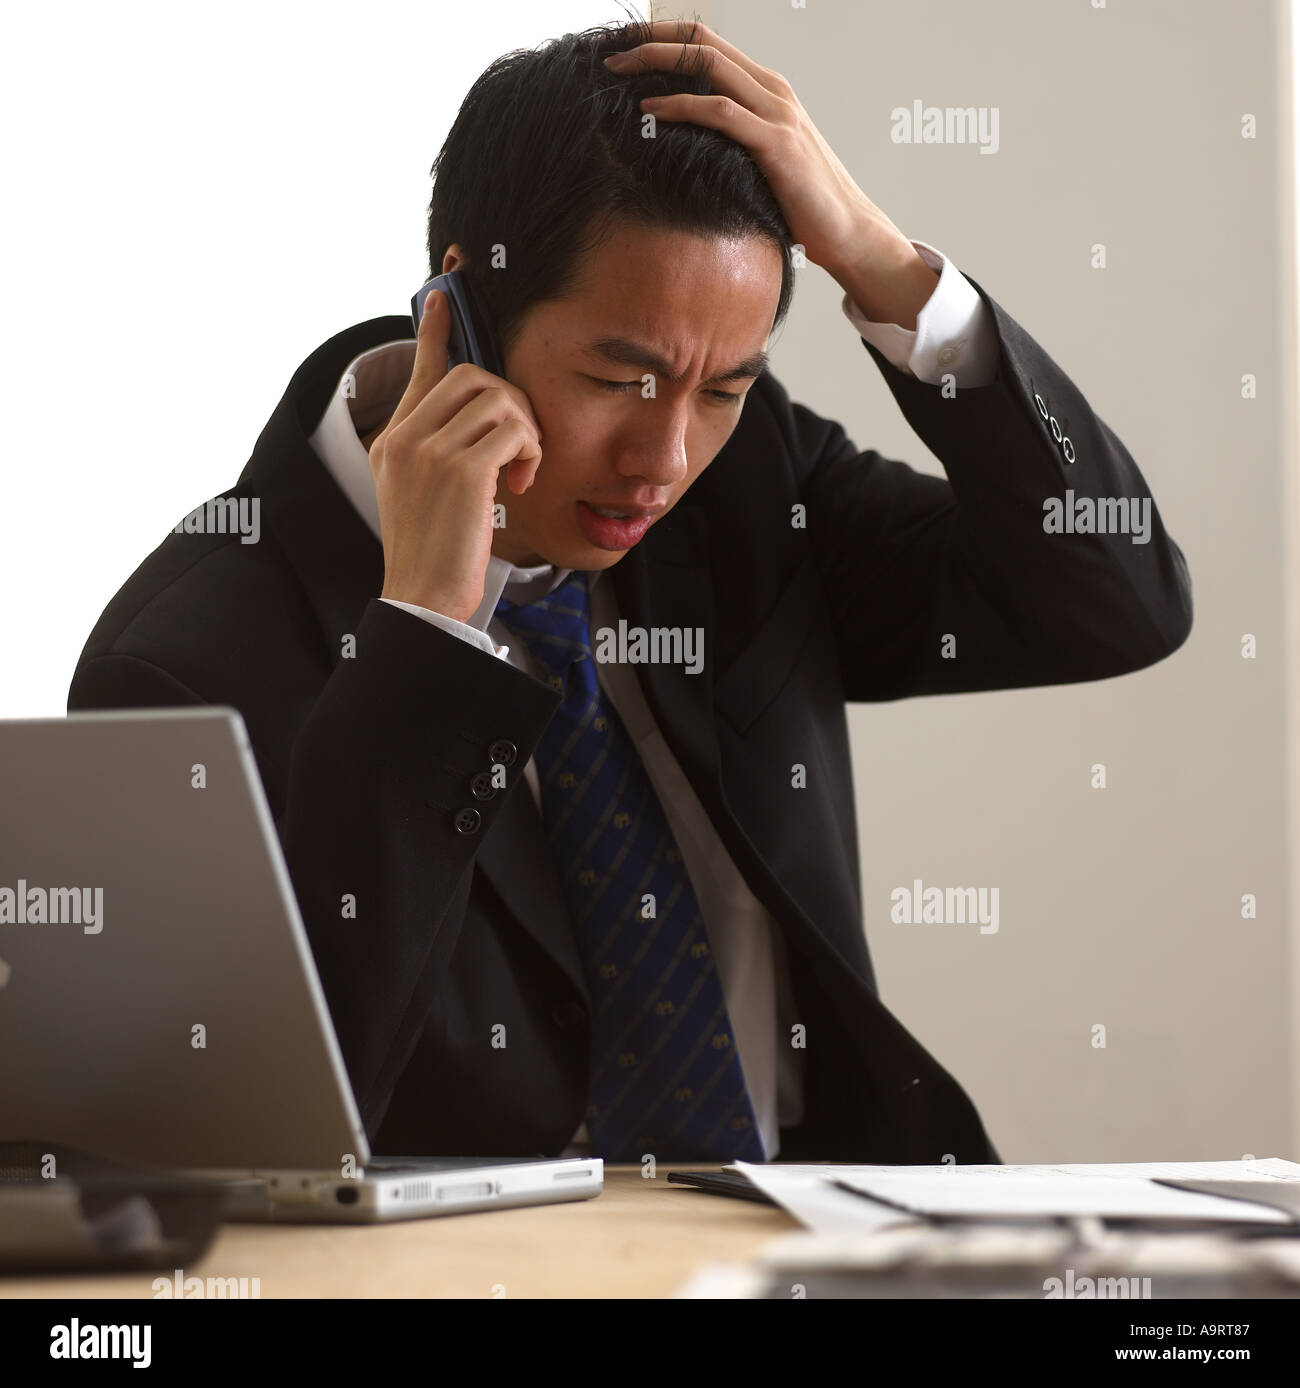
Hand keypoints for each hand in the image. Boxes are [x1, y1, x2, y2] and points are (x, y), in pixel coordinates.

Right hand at [367, 289, 543, 623]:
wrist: (422, 598)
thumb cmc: (435, 556)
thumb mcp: (424, 496)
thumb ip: (441, 455)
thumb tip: (487, 427)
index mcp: (392, 442)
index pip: (419, 373)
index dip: (433, 334)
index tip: (440, 299)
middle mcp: (405, 438)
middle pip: (471, 375)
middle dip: (512, 401)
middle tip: (523, 445)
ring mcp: (429, 451)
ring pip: (497, 397)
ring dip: (526, 429)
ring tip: (522, 469)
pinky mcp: (461, 470)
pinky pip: (514, 430)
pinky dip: (531, 451)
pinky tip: (523, 482)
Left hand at [604, 20, 918, 287]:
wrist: (847, 231)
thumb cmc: (802, 204)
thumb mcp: (760, 162)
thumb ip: (731, 143)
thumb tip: (686, 150)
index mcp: (766, 89)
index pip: (707, 43)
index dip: (662, 37)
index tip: (624, 44)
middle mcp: (772, 90)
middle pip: (702, 42)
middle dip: (650, 38)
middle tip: (608, 47)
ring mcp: (777, 113)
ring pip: (709, 65)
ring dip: (657, 62)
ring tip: (617, 70)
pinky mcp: (777, 144)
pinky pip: (721, 113)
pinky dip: (682, 106)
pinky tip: (650, 109)